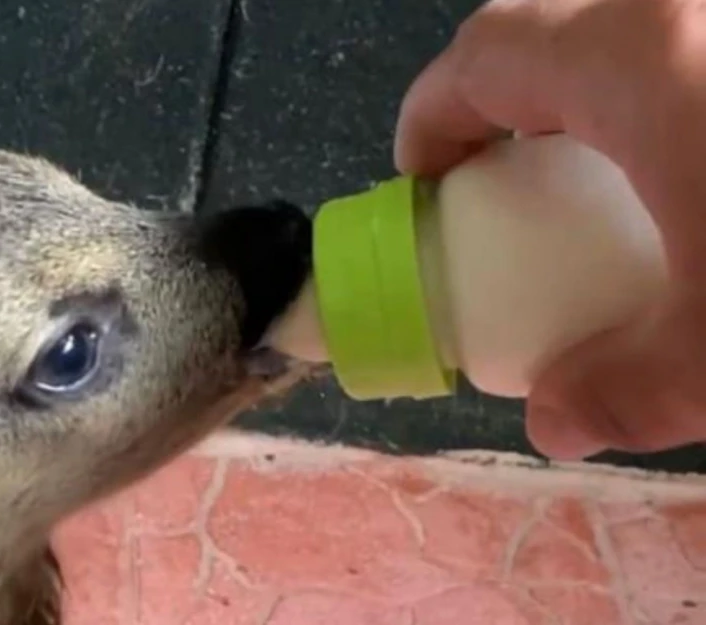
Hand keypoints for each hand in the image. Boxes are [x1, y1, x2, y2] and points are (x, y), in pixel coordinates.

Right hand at [394, 0, 705, 458]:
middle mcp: (682, 2)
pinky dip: (659, 84)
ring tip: (607, 176)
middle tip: (512, 186)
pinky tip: (687, 158)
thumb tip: (559, 425)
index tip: (424, 187)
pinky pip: (682, 35)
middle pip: (552, 27)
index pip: (483, 57)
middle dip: (510, 100)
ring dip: (590, 91)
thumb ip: (636, 386)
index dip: (432, 119)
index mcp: (638, 53)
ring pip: (624, 26)